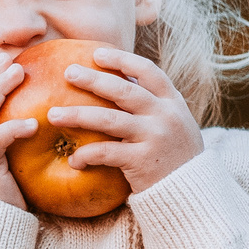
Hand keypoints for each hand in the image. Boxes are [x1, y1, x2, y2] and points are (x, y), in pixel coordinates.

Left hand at [47, 47, 204, 192]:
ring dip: (77, 115)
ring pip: (108, 120)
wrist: (194, 194)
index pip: (148, 71)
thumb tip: (120, 84)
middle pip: (123, 90)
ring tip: (53, 114)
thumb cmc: (177, 157)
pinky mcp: (142, 162)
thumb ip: (155, 106)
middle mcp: (165, 116)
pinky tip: (73, 160)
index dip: (122, 60)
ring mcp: (154, 137)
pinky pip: (105, 153)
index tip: (97, 53)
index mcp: (173, 103)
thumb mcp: (175, 124)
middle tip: (68, 71)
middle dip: (93, 79)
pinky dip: (86, 155)